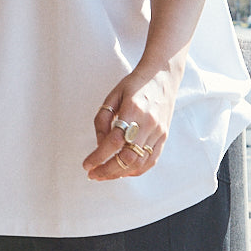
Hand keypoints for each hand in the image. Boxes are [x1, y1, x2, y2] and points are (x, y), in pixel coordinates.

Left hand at [83, 65, 180, 181]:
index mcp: (133, 110)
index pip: (114, 141)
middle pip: (128, 157)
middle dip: (108, 170)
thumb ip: (103, 120)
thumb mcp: (112, 96)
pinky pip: (151, 161)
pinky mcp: (164, 136)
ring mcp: (158, 132)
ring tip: (105, 174)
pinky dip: (136, 170)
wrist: (162, 75)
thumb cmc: (134, 84)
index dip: (98, 156)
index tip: (86, 165)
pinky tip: (123, 171)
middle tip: (93, 175)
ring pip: (139, 163)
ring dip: (120, 173)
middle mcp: (148, 123)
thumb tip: (100, 145)